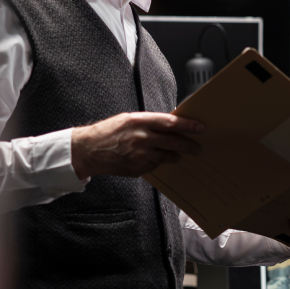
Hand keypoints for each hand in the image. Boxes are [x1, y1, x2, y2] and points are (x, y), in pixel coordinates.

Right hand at [70, 113, 204, 179]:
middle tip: (198, 147)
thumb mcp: (128, 119)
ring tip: (178, 155)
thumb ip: (149, 122)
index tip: (200, 127)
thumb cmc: (108, 132)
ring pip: (166, 157)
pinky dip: (157, 163)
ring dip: (175, 156)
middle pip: (173, 142)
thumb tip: (171, 125)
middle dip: (189, 145)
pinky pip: (154, 166)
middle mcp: (141, 138)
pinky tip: (153, 159)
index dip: (188, 125)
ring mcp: (140, 155)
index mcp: (140, 121)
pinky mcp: (137, 169)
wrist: (88, 150)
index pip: (171, 123)